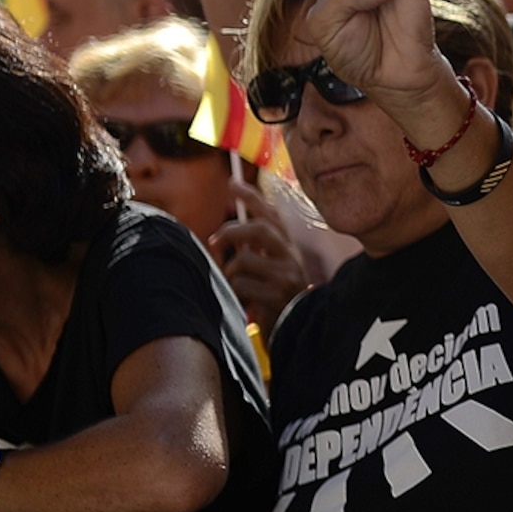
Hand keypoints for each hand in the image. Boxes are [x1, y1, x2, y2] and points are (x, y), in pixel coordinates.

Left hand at [209, 182, 308, 329]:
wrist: (298, 329)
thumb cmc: (277, 298)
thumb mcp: (270, 270)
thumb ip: (255, 251)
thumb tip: (224, 234)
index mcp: (287, 248)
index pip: (271, 215)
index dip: (252, 197)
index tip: (232, 182)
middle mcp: (290, 258)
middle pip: (261, 229)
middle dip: (233, 231)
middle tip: (214, 240)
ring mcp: (286, 276)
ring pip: (245, 260)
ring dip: (230, 272)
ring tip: (235, 284)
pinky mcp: (277, 295)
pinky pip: (242, 285)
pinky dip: (236, 292)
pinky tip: (246, 301)